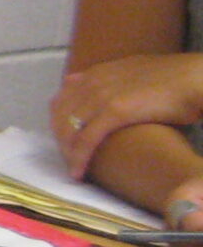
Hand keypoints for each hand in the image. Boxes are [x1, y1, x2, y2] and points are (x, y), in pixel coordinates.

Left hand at [53, 54, 202, 186]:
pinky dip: (79, 158)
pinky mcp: (115, 111)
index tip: (64, 141)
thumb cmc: (173, 81)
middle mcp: (93, 82)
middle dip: (60, 141)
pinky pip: (86, 139)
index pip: (60, 100)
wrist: (195, 79)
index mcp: (96, 73)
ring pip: (69, 130)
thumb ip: (108, 80)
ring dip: (67, 153)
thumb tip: (84, 84)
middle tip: (68, 160)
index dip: (57, 123)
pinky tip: (79, 172)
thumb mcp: (132, 73)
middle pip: (59, 117)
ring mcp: (102, 95)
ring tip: (74, 169)